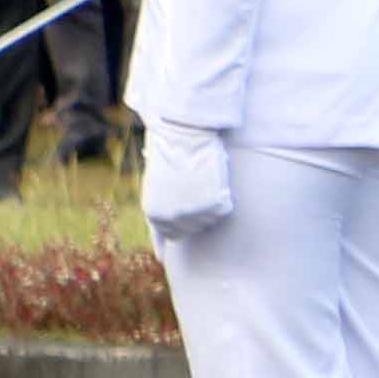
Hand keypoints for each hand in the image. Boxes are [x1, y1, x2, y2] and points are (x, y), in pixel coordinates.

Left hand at [142, 121, 233, 239]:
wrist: (181, 135)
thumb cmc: (169, 152)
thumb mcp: (158, 183)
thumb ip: (163, 204)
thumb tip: (170, 231)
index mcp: (153, 213)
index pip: (168, 235)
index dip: (176, 234)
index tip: (176, 243)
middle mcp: (171, 219)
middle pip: (193, 229)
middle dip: (197, 215)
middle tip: (200, 193)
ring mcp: (192, 214)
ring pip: (211, 218)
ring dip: (210, 204)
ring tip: (204, 181)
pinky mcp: (212, 206)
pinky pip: (225, 207)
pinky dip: (224, 195)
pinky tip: (215, 179)